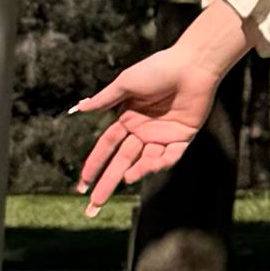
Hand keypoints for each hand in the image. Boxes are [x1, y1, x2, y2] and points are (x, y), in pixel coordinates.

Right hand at [72, 37, 229, 212]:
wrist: (191, 65)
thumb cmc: (158, 68)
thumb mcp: (126, 83)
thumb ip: (105, 99)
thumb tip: (78, 109)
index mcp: (127, 118)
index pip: (106, 147)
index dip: (94, 165)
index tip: (82, 184)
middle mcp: (142, 130)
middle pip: (121, 161)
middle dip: (107, 183)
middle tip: (94, 205)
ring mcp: (162, 135)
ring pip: (144, 161)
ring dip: (134, 172)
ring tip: (124, 179)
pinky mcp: (182, 137)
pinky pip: (169, 156)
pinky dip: (157, 164)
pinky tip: (144, 169)